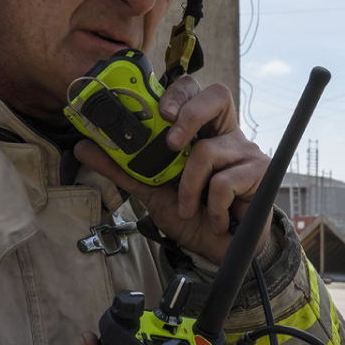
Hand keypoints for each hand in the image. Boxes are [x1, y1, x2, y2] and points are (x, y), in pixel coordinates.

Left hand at [74, 76, 271, 263]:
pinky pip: (225, 182)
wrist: (220, 252)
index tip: (161, 112)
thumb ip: (121, 167)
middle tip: (171, 145)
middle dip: (190, 114)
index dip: (179, 92)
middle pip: (217, 95)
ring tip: (189, 207)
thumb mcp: (150, 190)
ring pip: (207, 151)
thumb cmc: (192, 214)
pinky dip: (211, 207)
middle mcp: (226, 134)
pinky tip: (214, 218)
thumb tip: (83, 146)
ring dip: (189, 188)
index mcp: (202, 131)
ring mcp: (246, 151)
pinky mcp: (261, 173)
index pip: (194, 92)